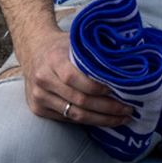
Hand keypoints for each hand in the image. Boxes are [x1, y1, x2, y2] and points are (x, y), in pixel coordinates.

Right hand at [14, 28, 132, 127]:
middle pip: (78, 100)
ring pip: (74, 114)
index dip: (97, 87)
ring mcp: (39, 96)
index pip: (74, 78)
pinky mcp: (38, 108)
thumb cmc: (61, 46)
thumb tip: (127, 63)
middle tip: (128, 109)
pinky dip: (87, 120)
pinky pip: (67, 119)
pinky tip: (103, 119)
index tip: (117, 90)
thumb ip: (95, 52)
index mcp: (53, 60)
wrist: (33, 49)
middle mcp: (43, 80)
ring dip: (100, 119)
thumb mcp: (75, 42)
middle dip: (106, 108)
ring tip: (121, 118)